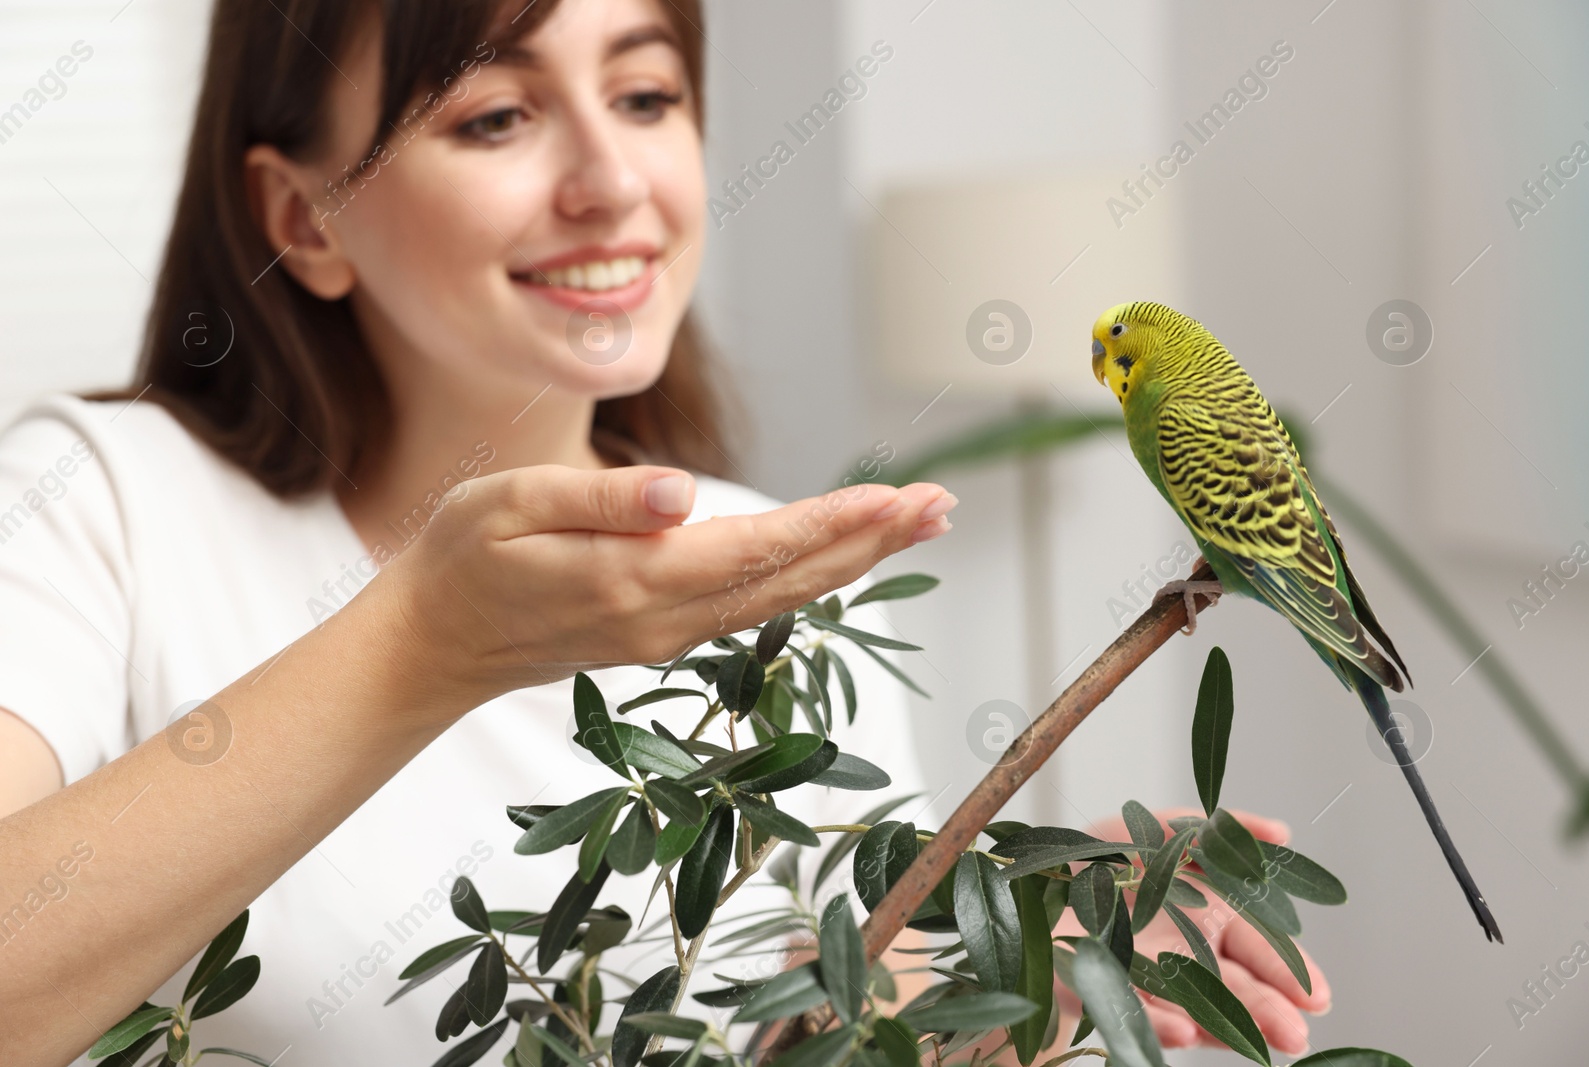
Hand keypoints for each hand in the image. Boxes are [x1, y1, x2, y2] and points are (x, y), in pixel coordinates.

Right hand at [368, 464, 954, 714]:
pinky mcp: (662, 635)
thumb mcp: (510, 507)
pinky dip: (809, 577)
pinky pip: (754, 606)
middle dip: (873, 541)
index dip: (836, 522)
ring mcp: (668, 635)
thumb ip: (601, 501)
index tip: (900, 497)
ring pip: (783, 597)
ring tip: (914, 524)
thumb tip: (683, 495)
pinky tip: (839, 557)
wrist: (431, 645)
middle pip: (793, 578)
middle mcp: (666, 619)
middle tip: (942, 506)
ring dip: (854, 560)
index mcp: (635, 581)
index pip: (760, 548)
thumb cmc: (461, 559)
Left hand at [1056, 807, 1331, 1054]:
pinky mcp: (1106, 995)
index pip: (1260, 949)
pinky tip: (1183, 1031)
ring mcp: (1150, 981)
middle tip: (1298, 1032)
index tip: (1318, 995)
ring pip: (1198, 1008)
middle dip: (1271, 1010)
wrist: (1029, 889)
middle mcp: (1186, 957)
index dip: (1290, 972)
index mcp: (1208, 920)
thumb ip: (1215, 830)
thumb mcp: (1156, 830)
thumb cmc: (1100, 859)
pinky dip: (1159, 1023)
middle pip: (1237, 986)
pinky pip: (1135, 1012)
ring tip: (1266, 1043)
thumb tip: (1283, 831)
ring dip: (1230, 1025)